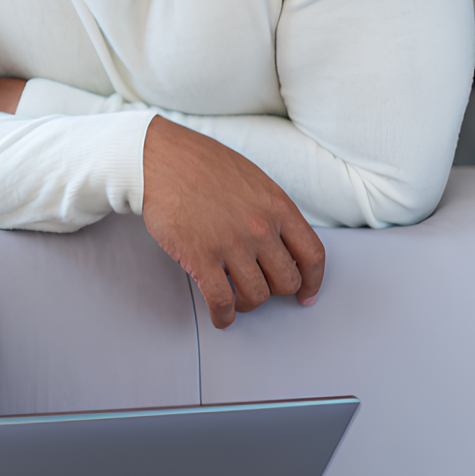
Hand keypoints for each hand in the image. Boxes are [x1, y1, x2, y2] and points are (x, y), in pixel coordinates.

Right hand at [141, 115, 323, 328]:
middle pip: (287, 282)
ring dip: (247, 304)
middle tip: (260, 289)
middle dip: (274, 291)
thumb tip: (278, 242)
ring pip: (257, 296)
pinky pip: (221, 300)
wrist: (161, 158)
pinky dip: (223, 316)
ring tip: (236, 299)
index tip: (306, 294)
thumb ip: (270, 211)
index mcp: (277, 206)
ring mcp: (232, 244)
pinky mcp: (201, 256)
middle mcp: (260, 228)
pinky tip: (220, 317)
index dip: (312, 282)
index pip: (313, 255)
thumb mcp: (252, 180)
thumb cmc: (202, 164)